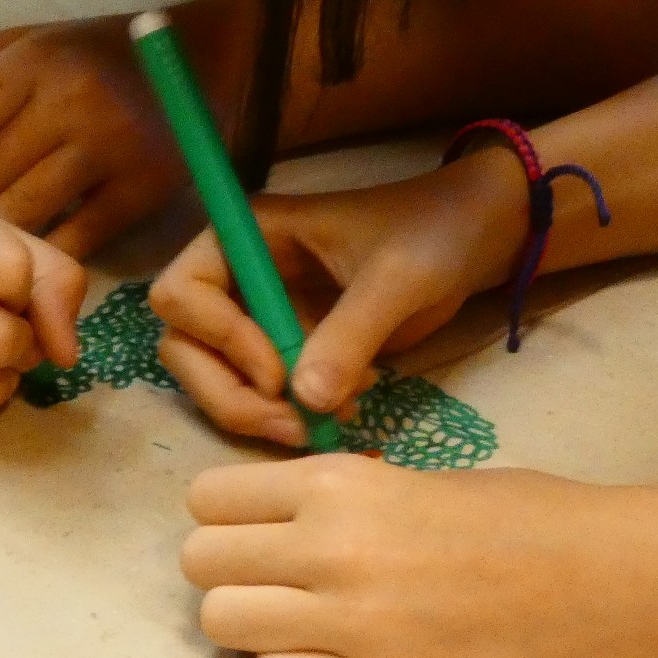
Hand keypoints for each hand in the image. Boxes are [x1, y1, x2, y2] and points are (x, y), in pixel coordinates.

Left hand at [0, 18, 193, 257]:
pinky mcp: (140, 194)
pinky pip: (73, 243)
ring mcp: (108, 153)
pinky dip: (44, 257)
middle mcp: (69, 105)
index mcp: (32, 62)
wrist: (208, 64)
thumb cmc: (96, 52)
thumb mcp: (27, 39)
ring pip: (21, 219)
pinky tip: (29, 261)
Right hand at [150, 147, 530, 447]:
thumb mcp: (396, 277)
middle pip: (184, 348)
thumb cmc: (433, 233)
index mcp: (248, 236)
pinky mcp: (287, 350)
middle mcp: (239, 276)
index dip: (219, 340)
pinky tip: (344, 410)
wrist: (476, 239)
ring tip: (325, 423)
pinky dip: (289, 416)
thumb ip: (350, 334)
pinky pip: (260, 396)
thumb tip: (304, 400)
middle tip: (295, 424)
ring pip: (216, 380)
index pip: (181, 293)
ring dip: (258, 414)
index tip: (279, 372)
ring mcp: (260, 316)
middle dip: (231, 395)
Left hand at [182, 457, 657, 657]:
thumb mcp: (406, 478)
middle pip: (201, 565)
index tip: (254, 526)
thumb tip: (262, 524)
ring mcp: (351, 625)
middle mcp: (330, 549)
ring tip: (296, 619)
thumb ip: (330, 499)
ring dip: (250, 624)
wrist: (601, 578)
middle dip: (227, 570)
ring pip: (222, 626)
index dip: (226, 514)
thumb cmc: (516, 515)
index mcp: (338, 483)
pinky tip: (331, 657)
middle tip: (271, 577)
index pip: (208, 498)